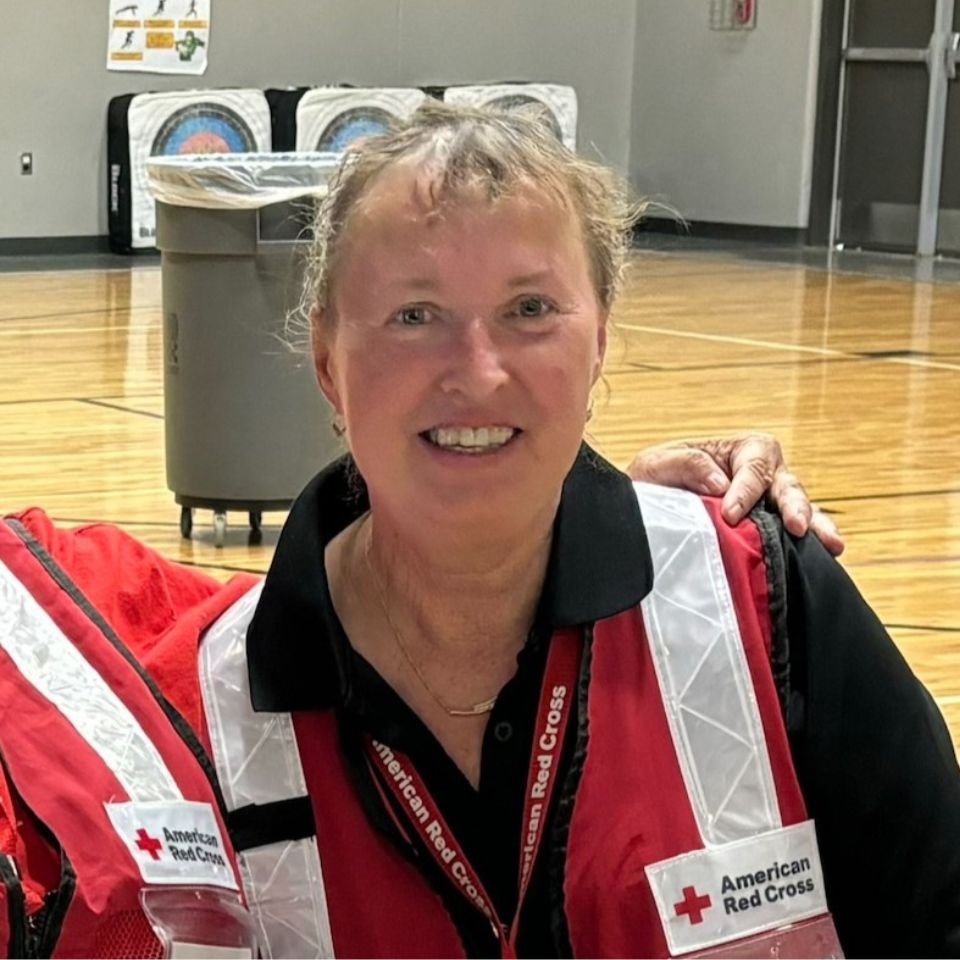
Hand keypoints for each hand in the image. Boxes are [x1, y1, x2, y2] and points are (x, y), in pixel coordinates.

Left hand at [625, 433, 843, 555]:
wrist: (644, 509)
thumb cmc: (654, 480)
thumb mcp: (657, 464)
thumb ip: (687, 464)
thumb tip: (721, 483)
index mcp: (740, 451)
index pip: (753, 467)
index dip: (745, 490)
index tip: (731, 515)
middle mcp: (763, 475)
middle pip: (787, 486)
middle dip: (795, 505)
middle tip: (797, 526)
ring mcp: (770, 505)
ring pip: (799, 511)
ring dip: (814, 526)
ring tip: (831, 544)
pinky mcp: (770, 532)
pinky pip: (794, 538)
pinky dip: (809, 546)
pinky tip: (826, 558)